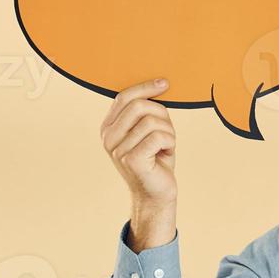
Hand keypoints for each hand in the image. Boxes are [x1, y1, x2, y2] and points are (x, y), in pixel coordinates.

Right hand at [101, 78, 177, 206]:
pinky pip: (159, 136)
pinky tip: (166, 153)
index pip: (124, 97)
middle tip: (167, 132)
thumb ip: (146, 111)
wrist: (156, 194)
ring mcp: (118, 150)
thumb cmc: (155, 160)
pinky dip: (170, 142)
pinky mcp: (131, 160)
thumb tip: (160, 84)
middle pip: (139, 106)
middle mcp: (108, 138)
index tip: (164, 83)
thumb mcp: (148, 131)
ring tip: (165, 146)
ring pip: (152, 121)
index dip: (145, 87)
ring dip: (168, 132)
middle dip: (161, 114)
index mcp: (108, 128)